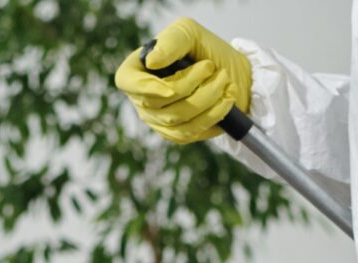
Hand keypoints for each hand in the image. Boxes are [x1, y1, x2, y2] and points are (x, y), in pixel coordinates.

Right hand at [114, 17, 252, 144]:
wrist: (229, 72)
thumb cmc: (203, 50)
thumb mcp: (188, 33)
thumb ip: (170, 41)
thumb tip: (151, 61)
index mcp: (136, 70)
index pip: (127, 82)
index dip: (145, 89)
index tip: (170, 89)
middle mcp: (141, 98)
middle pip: (158, 104)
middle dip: (191, 86)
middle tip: (213, 68)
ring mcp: (158, 120)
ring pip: (177, 119)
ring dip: (207, 99)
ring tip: (224, 80)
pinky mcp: (177, 134)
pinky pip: (190, 132)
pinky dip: (213, 115)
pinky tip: (226, 100)